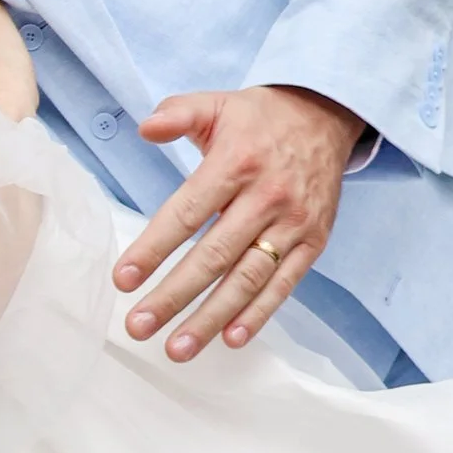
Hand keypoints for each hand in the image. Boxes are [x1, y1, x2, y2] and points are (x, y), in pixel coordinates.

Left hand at [115, 84, 362, 359]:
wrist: (328, 116)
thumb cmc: (261, 118)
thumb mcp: (217, 103)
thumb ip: (177, 113)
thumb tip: (144, 128)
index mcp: (235, 163)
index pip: (186, 214)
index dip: (153, 249)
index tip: (123, 279)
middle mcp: (266, 197)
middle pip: (213, 256)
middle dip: (172, 296)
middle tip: (137, 326)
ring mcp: (293, 224)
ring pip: (246, 279)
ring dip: (210, 318)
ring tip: (177, 348)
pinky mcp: (313, 242)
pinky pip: (284, 284)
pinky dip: (258, 314)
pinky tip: (230, 338)